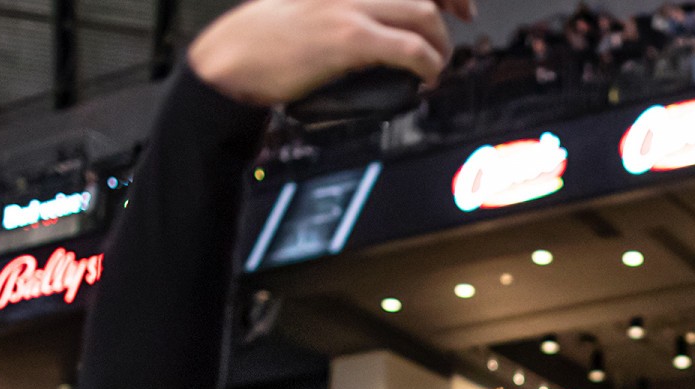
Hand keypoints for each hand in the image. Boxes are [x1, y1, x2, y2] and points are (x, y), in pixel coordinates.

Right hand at [187, 0, 469, 108]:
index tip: (460, 7)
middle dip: (451, 15)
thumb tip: (382, 26)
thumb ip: (346, 7)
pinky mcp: (348, 38)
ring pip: (424, 15)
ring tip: (433, 68)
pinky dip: (428, 63)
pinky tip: (426, 77)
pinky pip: (409, 47)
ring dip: (440, 46)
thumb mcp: (310, 6)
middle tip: (447, 47)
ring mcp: (350, 5)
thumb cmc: (267, 39)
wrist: (233, 58)